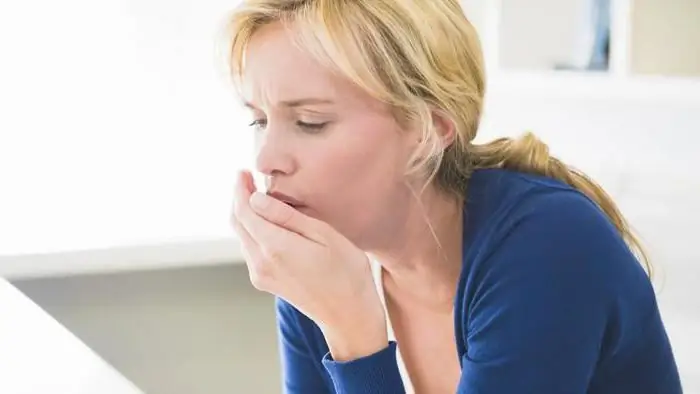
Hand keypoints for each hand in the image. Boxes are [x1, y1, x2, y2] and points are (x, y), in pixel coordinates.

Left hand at [231, 171, 387, 360]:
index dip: (240, 189)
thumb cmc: (346, 271)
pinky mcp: (265, 281)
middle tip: (247, 179)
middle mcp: (261, 262)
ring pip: (242, 237)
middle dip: (239, 199)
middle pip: (238, 223)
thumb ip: (287, 216)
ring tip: (258, 197)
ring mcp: (261, 275)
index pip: (244, 211)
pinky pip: (250, 250)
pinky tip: (267, 223)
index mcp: (275, 247)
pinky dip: (252, 231)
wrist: (349, 315)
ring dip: (245, 215)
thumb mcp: (324, 234)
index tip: (243, 172)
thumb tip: (256, 199)